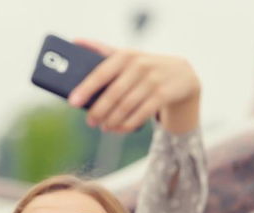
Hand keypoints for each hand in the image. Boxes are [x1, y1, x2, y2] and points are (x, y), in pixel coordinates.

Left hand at [68, 39, 200, 133]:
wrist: (181, 76)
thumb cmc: (143, 68)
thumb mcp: (126, 57)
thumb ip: (102, 51)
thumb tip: (76, 41)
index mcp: (126, 55)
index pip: (101, 72)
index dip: (86, 88)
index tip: (72, 102)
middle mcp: (140, 65)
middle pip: (113, 94)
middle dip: (98, 110)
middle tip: (90, 121)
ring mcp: (154, 80)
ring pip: (126, 106)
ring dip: (112, 120)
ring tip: (103, 126)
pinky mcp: (164, 95)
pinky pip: (141, 115)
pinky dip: (127, 125)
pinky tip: (118, 129)